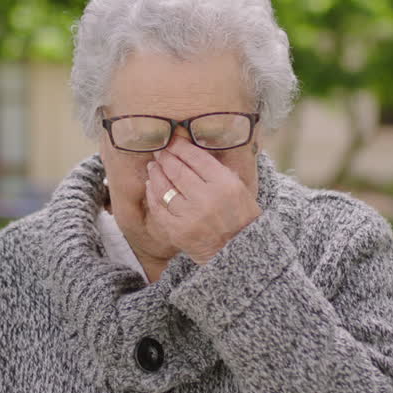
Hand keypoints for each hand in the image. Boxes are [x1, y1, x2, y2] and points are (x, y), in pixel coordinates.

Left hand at [144, 137, 260, 264]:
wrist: (238, 251)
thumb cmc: (240, 216)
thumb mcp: (240, 188)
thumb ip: (218, 169)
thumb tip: (192, 152)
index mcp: (225, 184)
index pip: (197, 158)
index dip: (181, 147)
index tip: (173, 141)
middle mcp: (207, 198)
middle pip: (177, 170)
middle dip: (166, 157)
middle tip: (160, 151)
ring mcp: (190, 216)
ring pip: (164, 187)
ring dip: (156, 173)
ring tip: (153, 166)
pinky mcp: (177, 231)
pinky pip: (158, 208)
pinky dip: (152, 194)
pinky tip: (151, 186)